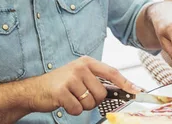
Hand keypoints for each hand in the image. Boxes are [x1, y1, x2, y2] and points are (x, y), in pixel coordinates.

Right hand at [26, 56, 140, 115]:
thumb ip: (97, 80)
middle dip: (94, 101)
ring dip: (82, 106)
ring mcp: (70, 78)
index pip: (111, 72)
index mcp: (86, 62)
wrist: (35, 89)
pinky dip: (72, 110)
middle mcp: (80, 67)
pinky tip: (64, 102)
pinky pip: (77, 109)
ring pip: (90, 102)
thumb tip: (121, 89)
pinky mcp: (62, 91)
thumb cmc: (61, 84)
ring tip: (71, 98)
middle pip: (101, 93)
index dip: (125, 83)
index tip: (136, 91)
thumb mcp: (79, 75)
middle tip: (81, 97)